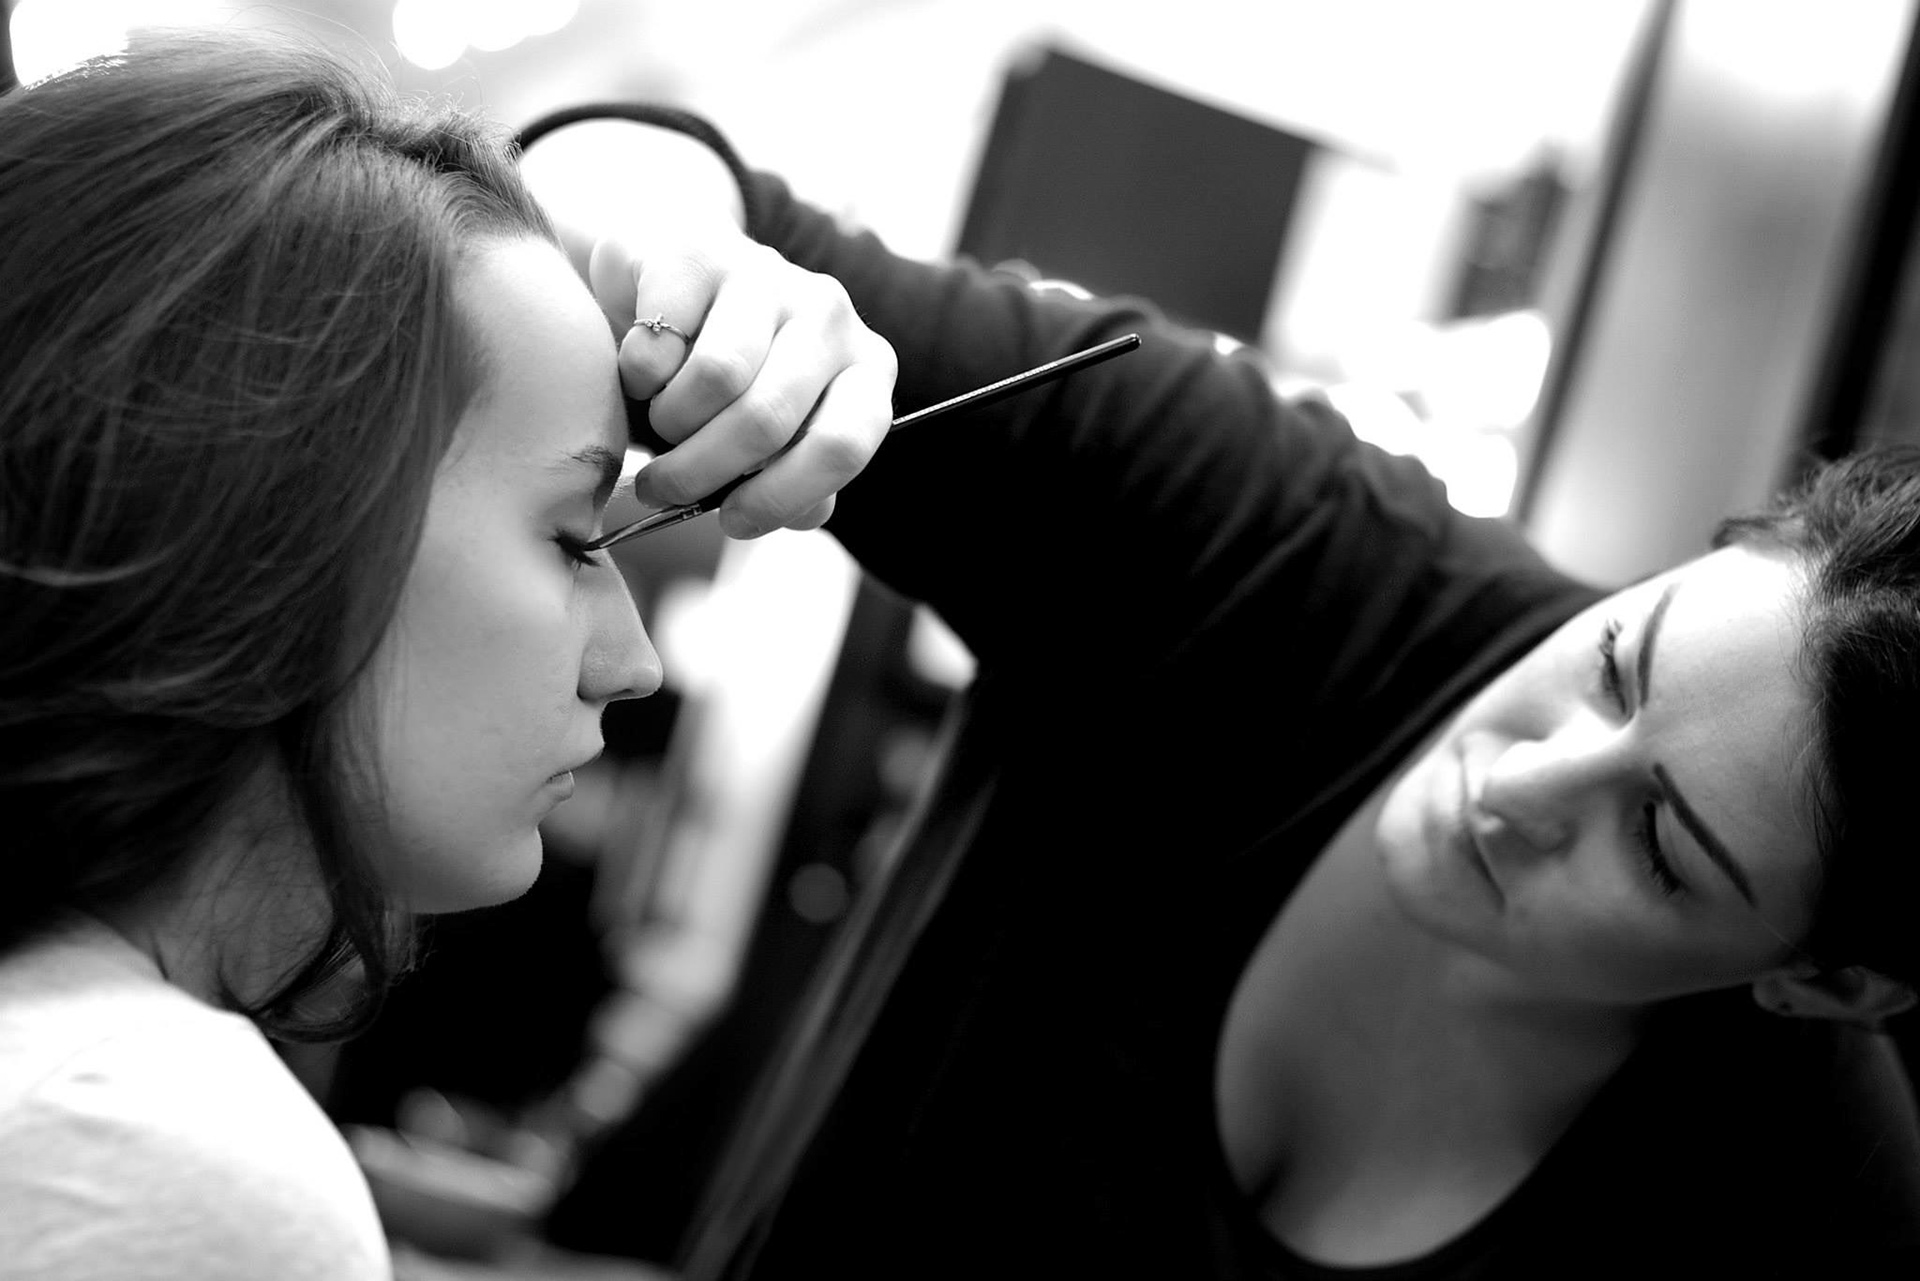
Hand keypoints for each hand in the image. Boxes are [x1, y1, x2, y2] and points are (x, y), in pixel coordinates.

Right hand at [588, 228, 895, 538]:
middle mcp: (829, 315)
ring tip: (661, 421)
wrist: (673, 282)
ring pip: (716, 379)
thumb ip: (793, 477)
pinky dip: (638, 376)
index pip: (842, 446)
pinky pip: (660, 342)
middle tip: (660, 488)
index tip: (730, 521)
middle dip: (700, 471)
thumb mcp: (777, 434)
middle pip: (766, 420)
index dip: (781, 496)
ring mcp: (767, 274)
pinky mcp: (697, 253)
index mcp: (866, 369)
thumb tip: (802, 515)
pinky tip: (642, 372)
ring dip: (669, 421)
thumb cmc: (733, 378)